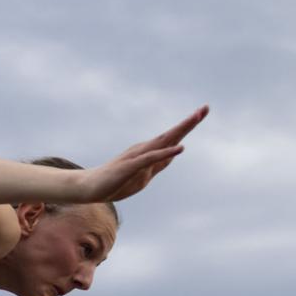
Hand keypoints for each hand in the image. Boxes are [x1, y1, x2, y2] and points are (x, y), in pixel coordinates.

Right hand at [80, 105, 208, 202]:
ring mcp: (137, 157)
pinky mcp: (130, 166)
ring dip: (180, 130)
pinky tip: (180, 148)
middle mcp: (144, 149)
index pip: (172, 139)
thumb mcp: (142, 176)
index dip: (187, 126)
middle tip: (204, 108)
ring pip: (163, 141)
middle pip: (171, 135)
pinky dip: (166, 152)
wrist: (90, 186)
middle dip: (188, 123)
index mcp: (149, 152)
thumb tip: (171, 156)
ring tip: (195, 118)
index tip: (202, 112)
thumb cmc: (116, 181)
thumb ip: (157, 165)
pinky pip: (151, 158)